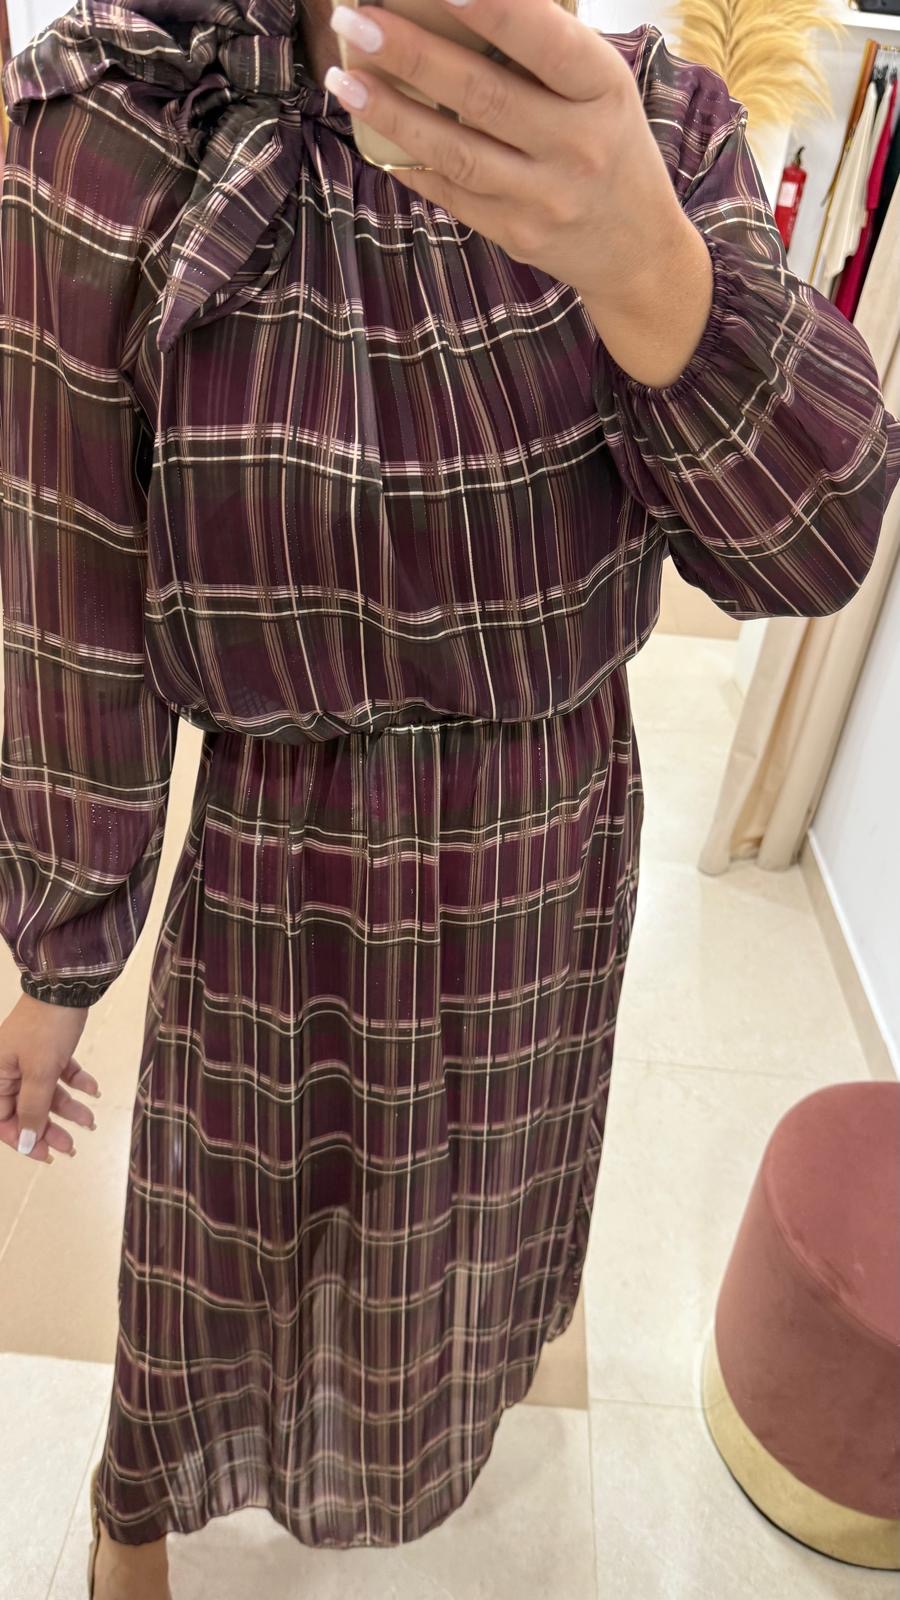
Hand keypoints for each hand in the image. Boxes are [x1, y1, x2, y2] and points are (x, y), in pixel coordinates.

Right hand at [0, 993, 99, 1164]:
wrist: (67, 985)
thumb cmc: (47, 1029)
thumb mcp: (41, 1072)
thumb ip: (33, 1109)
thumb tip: (27, 1143)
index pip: (2, 1119)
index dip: (22, 1138)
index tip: (45, 1153)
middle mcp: (7, 1068)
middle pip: (26, 1108)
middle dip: (49, 1128)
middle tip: (71, 1147)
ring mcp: (28, 1058)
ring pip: (46, 1092)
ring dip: (68, 1108)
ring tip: (90, 1122)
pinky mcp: (48, 1048)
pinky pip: (59, 1073)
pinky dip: (76, 1082)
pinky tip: (94, 1090)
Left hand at [324, 0, 693, 308]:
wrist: (637, 249)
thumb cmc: (609, 143)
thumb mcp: (601, 87)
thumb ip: (546, 51)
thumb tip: (460, 7)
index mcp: (603, 91)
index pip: (545, 43)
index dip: (493, 10)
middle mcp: (577, 146)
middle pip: (482, 95)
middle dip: (412, 55)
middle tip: (356, 20)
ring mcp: (544, 197)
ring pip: (455, 151)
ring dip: (392, 113)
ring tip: (344, 79)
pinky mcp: (516, 234)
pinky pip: (452, 192)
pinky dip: (409, 160)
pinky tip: (371, 132)